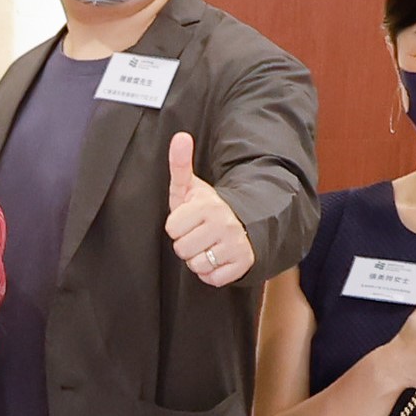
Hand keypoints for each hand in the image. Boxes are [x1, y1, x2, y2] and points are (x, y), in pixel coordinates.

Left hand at [162, 133, 251, 285]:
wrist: (244, 222)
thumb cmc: (208, 207)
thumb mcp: (191, 187)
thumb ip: (180, 164)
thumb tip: (180, 136)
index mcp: (208, 206)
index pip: (172, 229)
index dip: (177, 226)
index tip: (189, 220)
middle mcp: (224, 225)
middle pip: (182, 249)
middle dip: (186, 244)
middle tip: (199, 234)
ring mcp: (235, 246)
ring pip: (196, 265)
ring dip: (198, 259)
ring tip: (208, 245)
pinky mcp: (243, 264)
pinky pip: (213, 279)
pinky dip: (212, 273)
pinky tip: (218, 258)